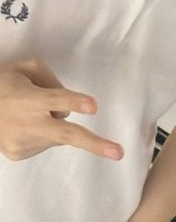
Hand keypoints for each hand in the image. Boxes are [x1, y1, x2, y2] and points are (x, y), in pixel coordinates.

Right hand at [0, 58, 122, 160]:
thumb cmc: (4, 84)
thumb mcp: (24, 67)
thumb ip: (49, 78)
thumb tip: (67, 105)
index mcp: (28, 98)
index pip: (54, 99)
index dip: (73, 101)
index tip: (92, 107)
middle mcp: (26, 122)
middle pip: (65, 133)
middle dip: (94, 144)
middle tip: (118, 153)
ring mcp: (22, 142)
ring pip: (58, 135)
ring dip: (54, 124)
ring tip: (30, 113)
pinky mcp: (18, 154)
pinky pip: (46, 143)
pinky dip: (44, 133)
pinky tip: (24, 124)